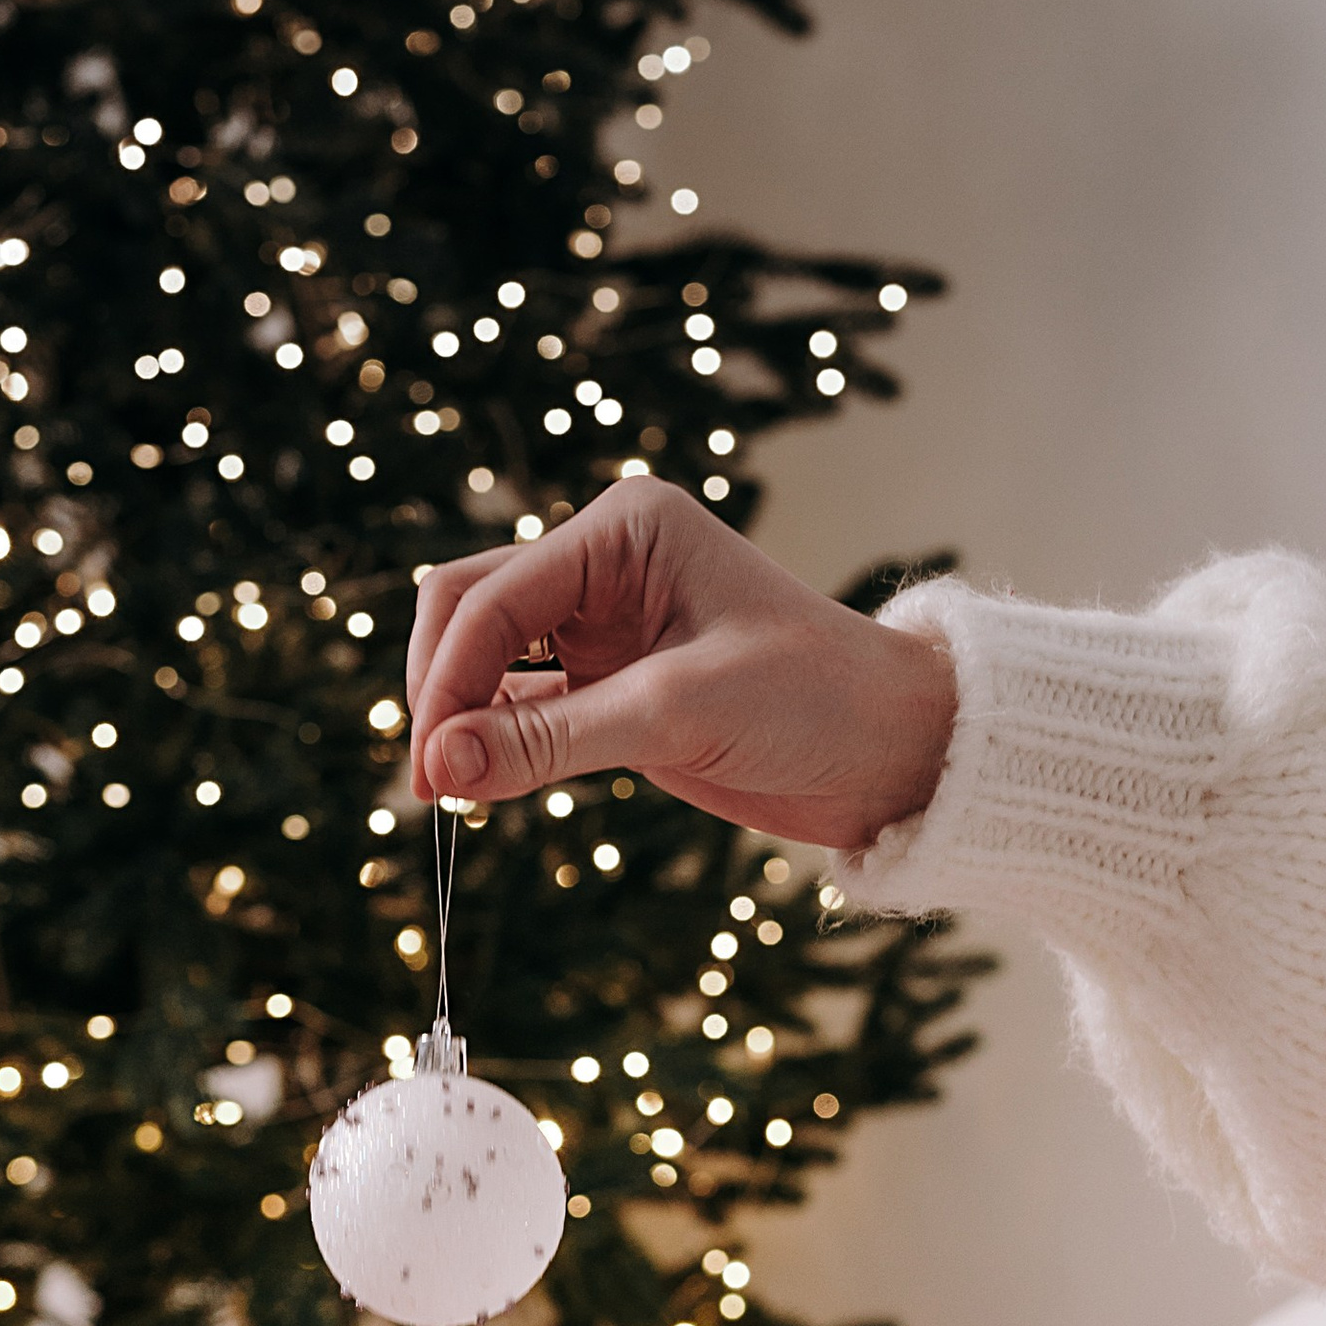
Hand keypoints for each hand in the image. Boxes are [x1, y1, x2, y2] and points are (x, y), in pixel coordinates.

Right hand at [403, 475, 956, 853]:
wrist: (896, 751)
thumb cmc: (816, 701)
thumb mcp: (680, 713)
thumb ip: (553, 740)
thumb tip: (443, 768)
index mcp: (624, 532)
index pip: (493, 595)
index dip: (447, 677)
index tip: (430, 764)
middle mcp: (603, 568)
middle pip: (470, 613)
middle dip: (440, 689)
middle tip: (429, 782)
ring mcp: (603, 629)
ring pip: (486, 661)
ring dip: (461, 718)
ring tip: (449, 793)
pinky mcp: (611, 690)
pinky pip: (523, 707)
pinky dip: (495, 743)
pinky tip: (481, 785)